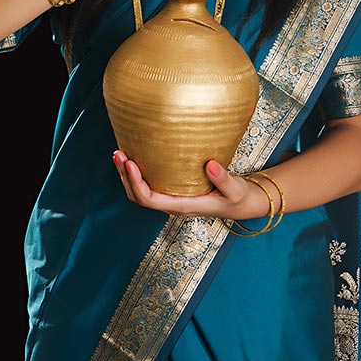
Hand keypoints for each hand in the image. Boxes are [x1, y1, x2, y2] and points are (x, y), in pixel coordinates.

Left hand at [112, 151, 270, 220]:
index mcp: (183, 207)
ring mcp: (172, 199)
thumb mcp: (235, 190)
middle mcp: (173, 205)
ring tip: (120, 153)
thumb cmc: (238, 198)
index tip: (131, 163)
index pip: (150, 200)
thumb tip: (209, 165)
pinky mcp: (174, 191)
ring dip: (127, 175)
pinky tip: (136, 157)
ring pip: (140, 193)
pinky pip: (149, 185)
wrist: (242, 204)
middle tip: (118, 153)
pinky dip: (137, 173)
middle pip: (138, 197)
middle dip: (125, 177)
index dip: (136, 183)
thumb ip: (223, 179)